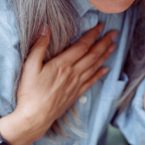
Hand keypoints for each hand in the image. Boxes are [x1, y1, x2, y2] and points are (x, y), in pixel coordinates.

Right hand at [4, 24, 116, 144]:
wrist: (34, 117)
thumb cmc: (29, 92)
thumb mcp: (30, 66)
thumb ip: (38, 46)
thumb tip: (45, 28)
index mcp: (62, 64)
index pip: (82, 46)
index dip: (92, 35)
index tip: (101, 26)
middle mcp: (73, 73)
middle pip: (92, 55)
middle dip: (104, 43)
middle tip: (115, 33)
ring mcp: (76, 84)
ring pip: (94, 67)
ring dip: (105, 56)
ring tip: (114, 47)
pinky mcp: (75, 94)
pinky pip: (91, 82)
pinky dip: (100, 74)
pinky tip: (106, 69)